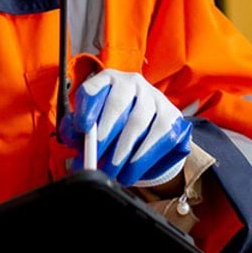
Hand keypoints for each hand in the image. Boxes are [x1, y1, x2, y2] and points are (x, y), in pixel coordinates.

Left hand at [62, 69, 192, 187]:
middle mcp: (132, 83)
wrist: (149, 132)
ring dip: (122, 150)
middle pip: (117, 103)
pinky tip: (131, 171)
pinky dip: (142, 158)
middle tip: (94, 158)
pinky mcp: (173, 117)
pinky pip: (160, 137)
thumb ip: (78, 134)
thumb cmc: (113, 128)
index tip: (81, 128)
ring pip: (138, 121)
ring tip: (111, 171)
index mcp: (107, 81)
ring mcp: (155, 98)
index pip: (94, 87)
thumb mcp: (92, 127)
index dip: (87, 107)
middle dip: (104, 134)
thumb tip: (78, 147)